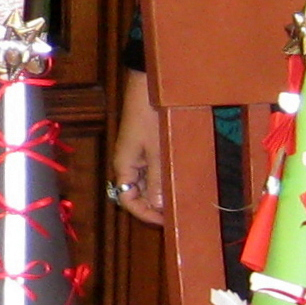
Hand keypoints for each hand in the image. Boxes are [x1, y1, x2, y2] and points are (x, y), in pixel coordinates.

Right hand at [109, 82, 165, 225]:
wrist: (148, 83)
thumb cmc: (150, 115)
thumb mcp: (157, 149)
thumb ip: (157, 179)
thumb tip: (157, 206)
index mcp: (124, 166)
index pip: (127, 201)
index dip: (145, 214)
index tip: (168, 221)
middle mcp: (127, 163)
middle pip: (136, 194)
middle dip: (154, 205)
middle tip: (178, 211)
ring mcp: (136, 154)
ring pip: (145, 183)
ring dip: (160, 192)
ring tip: (181, 197)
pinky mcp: (145, 145)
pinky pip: (151, 169)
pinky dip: (162, 177)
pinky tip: (177, 177)